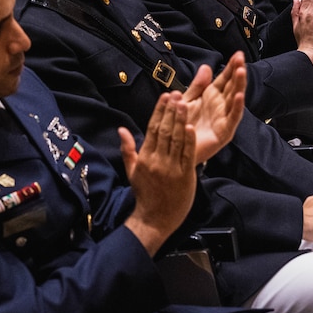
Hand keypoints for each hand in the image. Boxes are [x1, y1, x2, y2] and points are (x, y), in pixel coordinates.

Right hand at [120, 93, 196, 256]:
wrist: (155, 218)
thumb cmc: (144, 194)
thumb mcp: (132, 171)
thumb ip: (128, 149)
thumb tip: (121, 129)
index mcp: (145, 158)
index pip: (152, 129)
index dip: (159, 111)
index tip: (165, 97)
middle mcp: (157, 161)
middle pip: (165, 131)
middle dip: (171, 111)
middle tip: (177, 94)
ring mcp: (172, 168)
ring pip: (177, 140)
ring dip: (181, 121)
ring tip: (185, 103)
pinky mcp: (185, 176)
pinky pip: (188, 155)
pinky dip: (189, 140)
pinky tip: (191, 127)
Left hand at [185, 54, 245, 160]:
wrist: (174, 148)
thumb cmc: (181, 124)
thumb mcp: (188, 101)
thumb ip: (198, 85)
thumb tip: (207, 66)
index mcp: (212, 97)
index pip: (225, 79)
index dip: (231, 67)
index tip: (238, 54)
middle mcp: (220, 107)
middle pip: (232, 86)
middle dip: (237, 72)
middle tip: (241, 58)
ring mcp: (224, 119)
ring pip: (234, 100)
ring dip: (239, 86)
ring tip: (242, 71)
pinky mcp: (223, 133)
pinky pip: (231, 119)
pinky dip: (236, 108)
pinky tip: (238, 96)